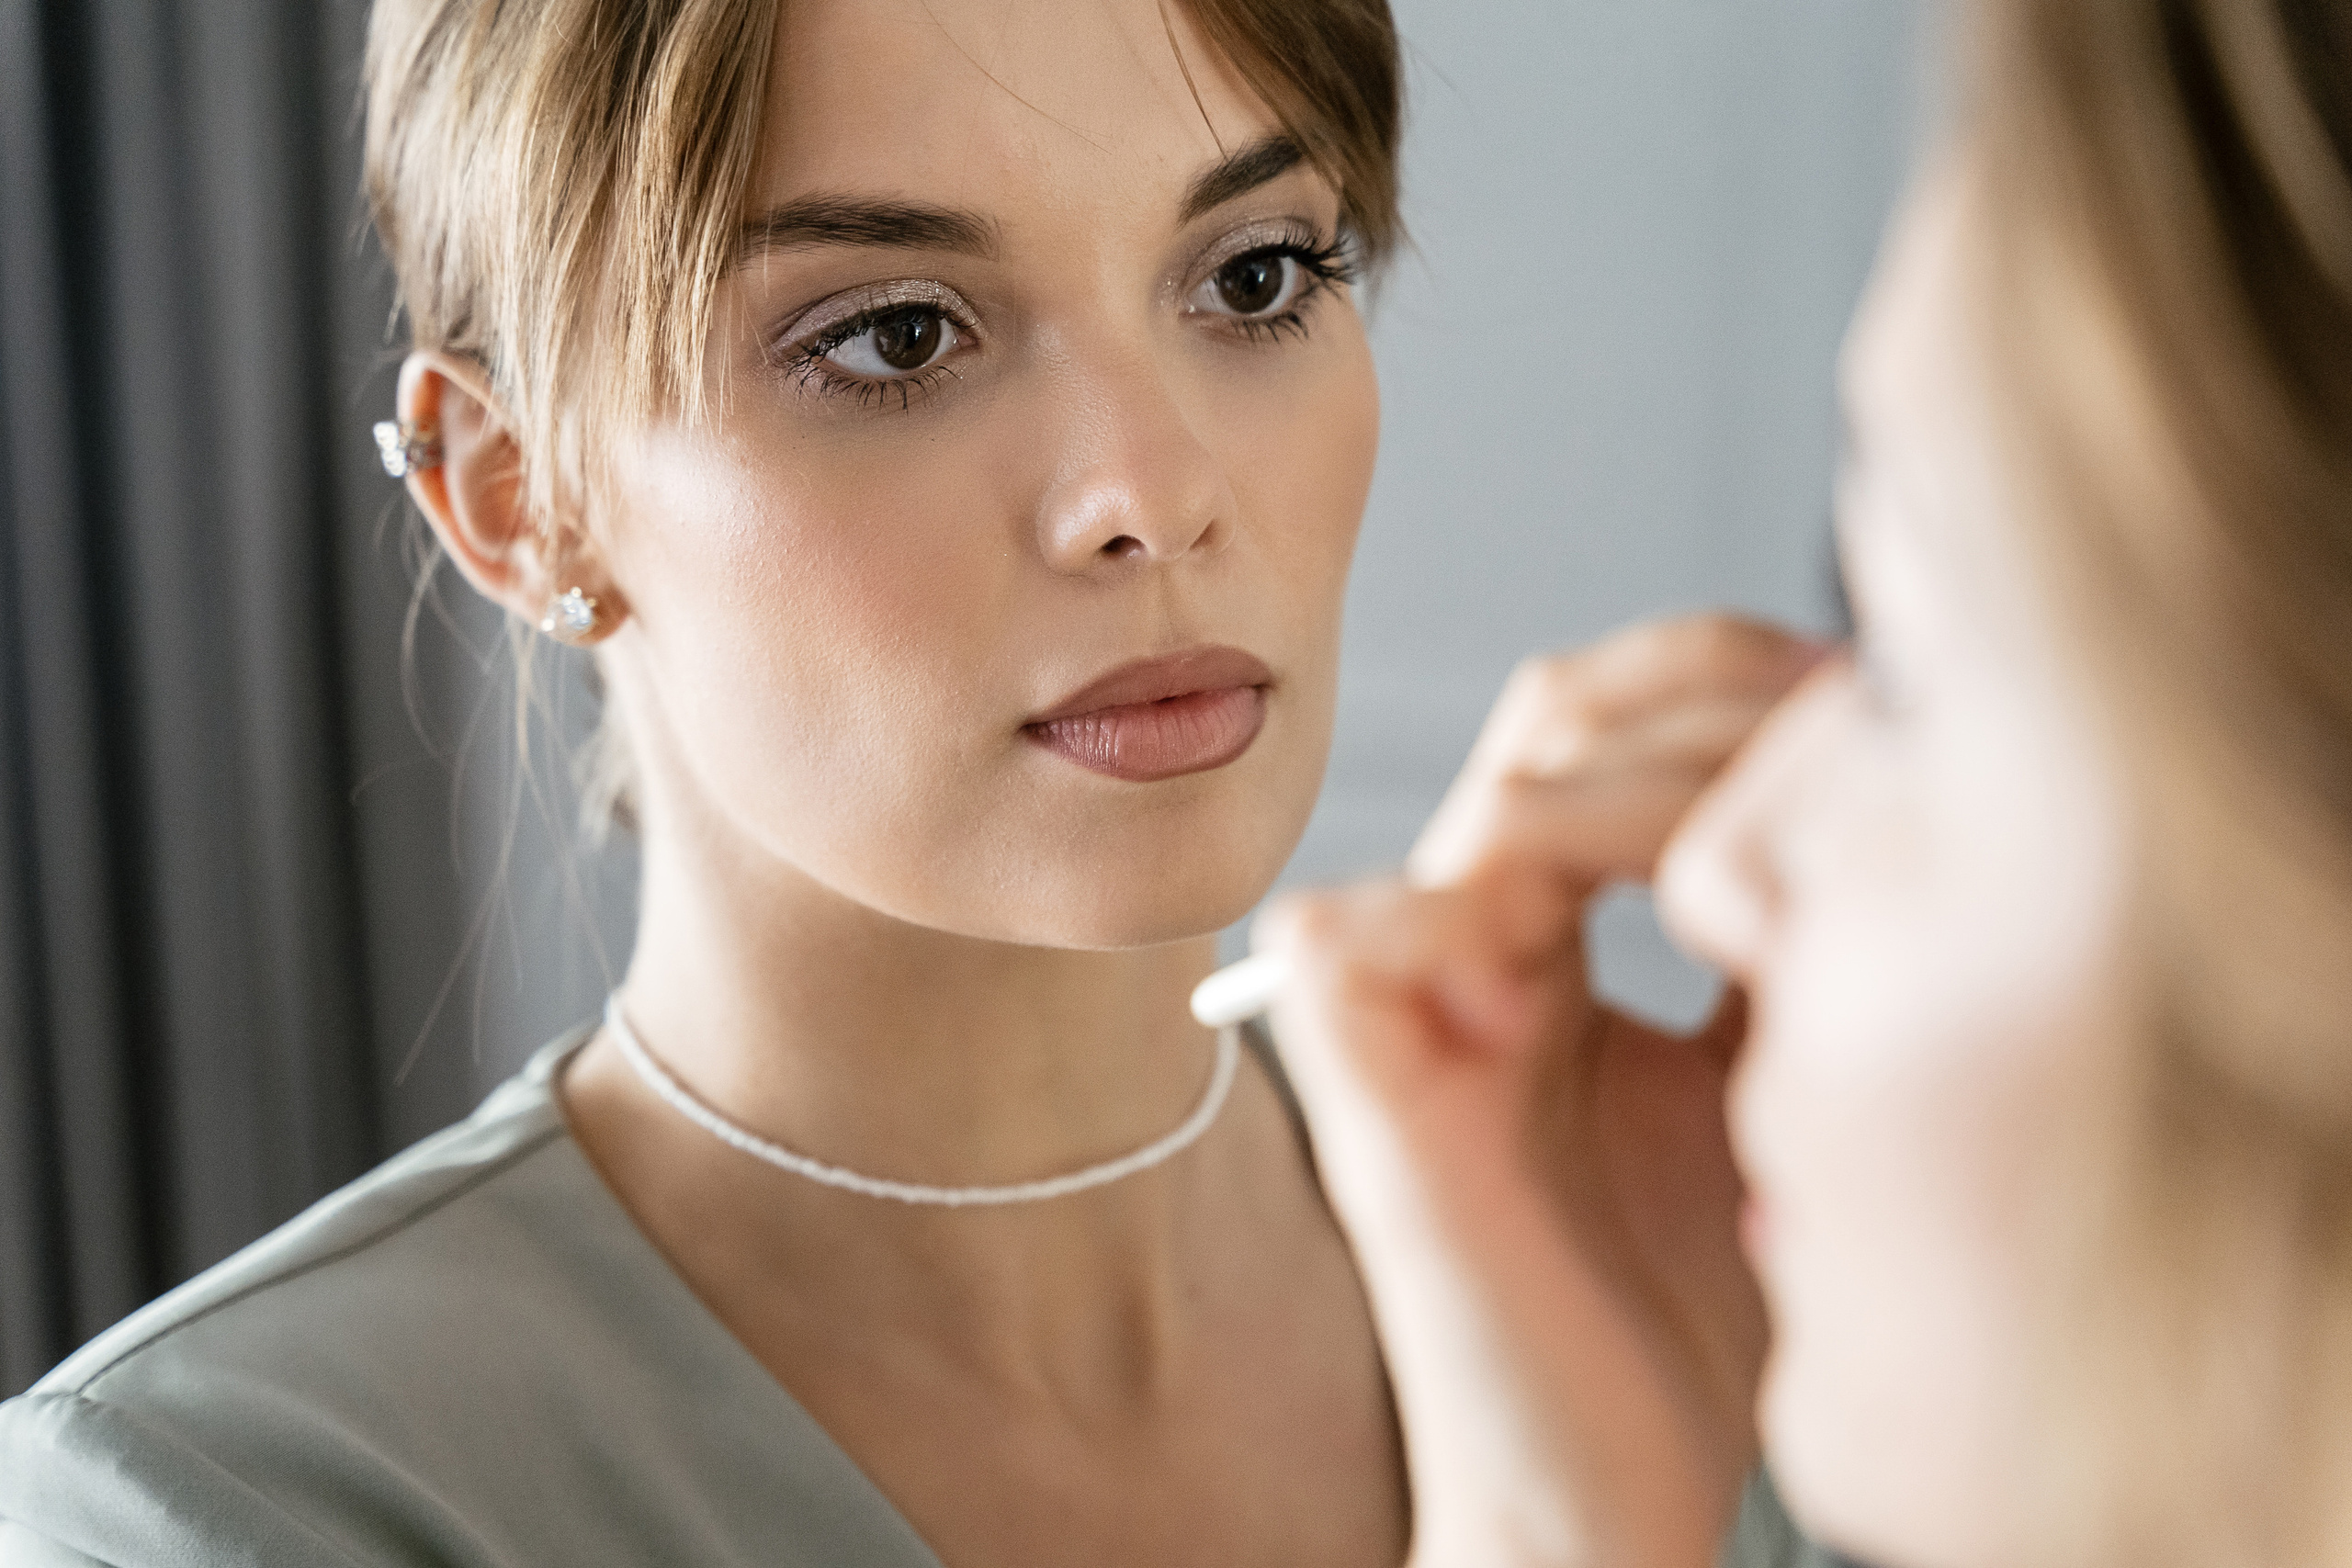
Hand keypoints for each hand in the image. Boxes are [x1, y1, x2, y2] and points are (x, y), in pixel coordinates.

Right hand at [1258, 615, 1820, 1567]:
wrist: (1603, 1484)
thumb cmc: (1683, 1307)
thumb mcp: (1778, 1088)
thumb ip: (1792, 952)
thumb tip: (1896, 805)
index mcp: (1555, 941)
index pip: (1610, 730)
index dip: (1733, 686)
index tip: (1876, 713)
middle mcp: (1478, 949)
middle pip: (1556, 717)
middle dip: (1706, 705)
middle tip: (1839, 748)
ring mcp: (1418, 1009)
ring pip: (1503, 796)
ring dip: (1659, 805)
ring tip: (1777, 882)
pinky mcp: (1368, 1090)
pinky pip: (1354, 928)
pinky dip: (1501, 904)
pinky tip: (1676, 949)